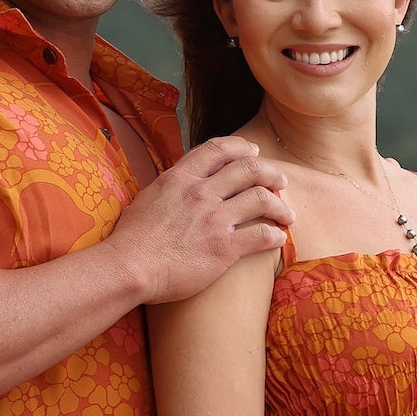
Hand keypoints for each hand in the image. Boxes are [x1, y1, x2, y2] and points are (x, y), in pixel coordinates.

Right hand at [116, 137, 291, 303]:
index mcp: (181, 177)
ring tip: (287, 214)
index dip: (242, 148)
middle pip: (249, 169)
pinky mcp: (223, 248)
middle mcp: (201, 192)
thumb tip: (175, 187)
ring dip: (280, 205)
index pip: (219, 149)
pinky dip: (275, 236)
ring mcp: (214, 219)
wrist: (129, 267)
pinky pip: (261, 235)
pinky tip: (278, 239)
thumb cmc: (131, 239)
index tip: (254, 153)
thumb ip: (169, 188)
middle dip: (271, 173)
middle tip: (280, 181)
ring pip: (262, 199)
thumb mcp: (148, 198)